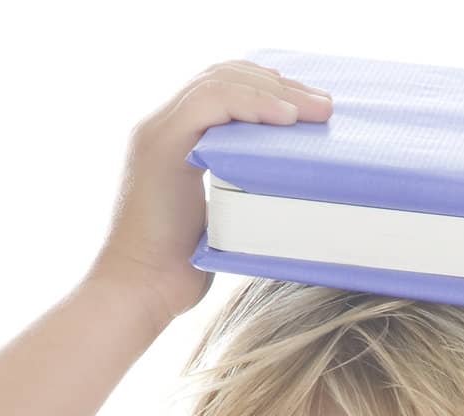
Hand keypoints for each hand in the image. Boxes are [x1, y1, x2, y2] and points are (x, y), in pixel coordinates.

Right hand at [84, 60, 333, 327]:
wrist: (139, 291)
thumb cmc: (180, 267)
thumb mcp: (222, 215)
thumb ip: (239, 185)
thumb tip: (287, 183)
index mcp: (175, 137)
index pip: (222, 88)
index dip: (267, 89)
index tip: (310, 107)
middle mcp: (162, 125)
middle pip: (224, 76)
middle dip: (279, 85)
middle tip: (325, 106)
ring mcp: (157, 133)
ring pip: (217, 82)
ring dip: (274, 92)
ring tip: (316, 111)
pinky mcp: (160, 146)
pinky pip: (209, 104)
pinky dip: (252, 105)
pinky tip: (285, 117)